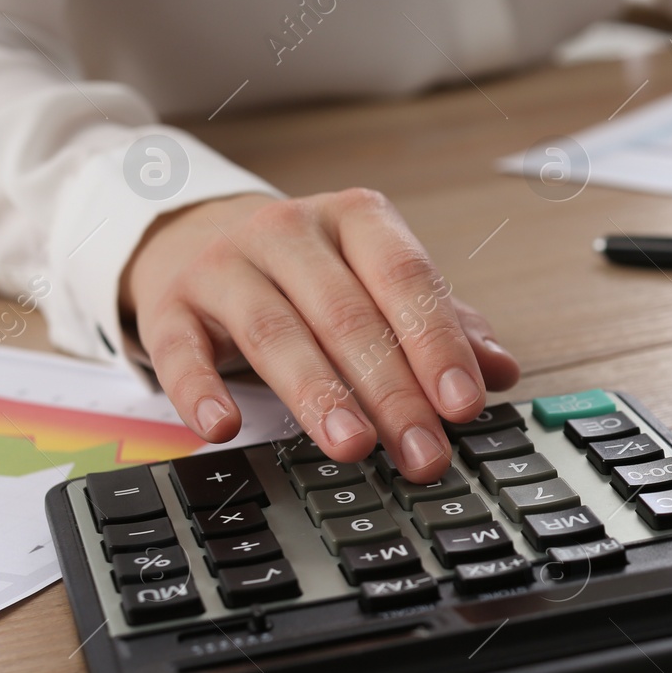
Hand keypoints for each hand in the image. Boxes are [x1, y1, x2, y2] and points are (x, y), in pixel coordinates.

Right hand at [120, 189, 518, 481]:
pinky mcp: (169, 305)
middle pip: (348, 317)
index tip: (463, 404)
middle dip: (391, 391)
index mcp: (356, 220)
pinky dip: (199, 391)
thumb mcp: (377, 282)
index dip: (437, 343)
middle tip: (422, 452)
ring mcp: (225, 266)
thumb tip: (502, 371)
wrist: (196, 233)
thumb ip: (442, 325)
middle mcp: (289, 233)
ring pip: (275, 333)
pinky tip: (224, 428)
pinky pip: (181, 350)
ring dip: (317, 395)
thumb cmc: (311, 270)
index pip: (406, 280)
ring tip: (351, 446)